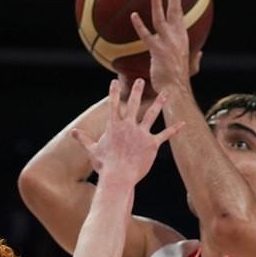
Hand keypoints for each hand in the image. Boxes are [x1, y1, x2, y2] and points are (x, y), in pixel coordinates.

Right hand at [70, 78, 184, 185]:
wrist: (118, 176)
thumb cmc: (104, 165)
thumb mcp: (92, 151)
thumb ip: (83, 139)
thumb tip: (73, 133)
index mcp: (113, 126)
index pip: (112, 105)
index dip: (113, 92)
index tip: (114, 82)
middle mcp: (128, 126)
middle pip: (133, 104)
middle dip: (136, 91)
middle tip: (140, 80)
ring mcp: (141, 134)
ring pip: (151, 114)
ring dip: (159, 103)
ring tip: (165, 93)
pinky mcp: (152, 144)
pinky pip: (165, 135)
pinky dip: (174, 129)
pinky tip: (183, 123)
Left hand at [131, 0, 193, 92]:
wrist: (175, 89)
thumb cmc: (179, 79)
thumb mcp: (190, 66)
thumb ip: (194, 59)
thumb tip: (199, 54)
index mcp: (182, 38)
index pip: (179, 14)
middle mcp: (176, 38)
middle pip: (175, 11)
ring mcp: (168, 44)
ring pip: (161, 20)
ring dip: (158, 5)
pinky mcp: (158, 51)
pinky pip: (147, 36)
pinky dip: (140, 26)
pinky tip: (133, 16)